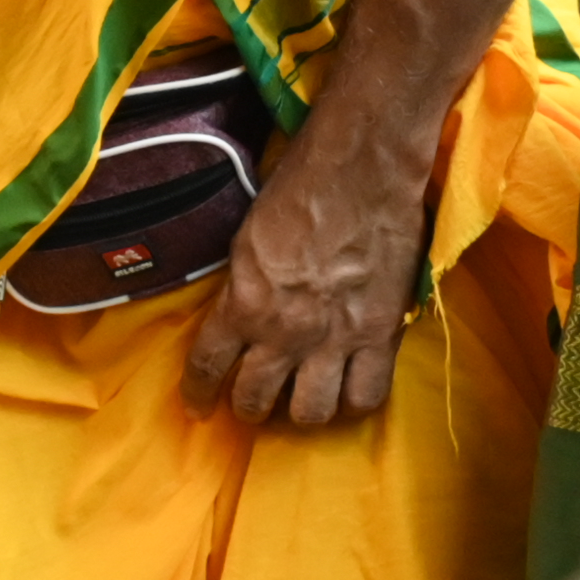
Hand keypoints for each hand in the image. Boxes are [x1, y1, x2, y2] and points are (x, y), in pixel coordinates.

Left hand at [182, 124, 417, 428]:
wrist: (362, 167)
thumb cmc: (300, 187)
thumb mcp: (246, 239)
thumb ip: (241, 289)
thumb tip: (239, 316)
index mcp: (244, 303)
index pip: (207, 367)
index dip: (198, 394)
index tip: (199, 406)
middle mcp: (285, 332)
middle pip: (256, 400)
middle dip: (250, 406)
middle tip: (256, 399)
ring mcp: (335, 338)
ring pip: (311, 412)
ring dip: (302, 410)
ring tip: (304, 397)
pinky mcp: (381, 335)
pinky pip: (366, 397)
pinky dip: (353, 401)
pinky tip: (348, 391)